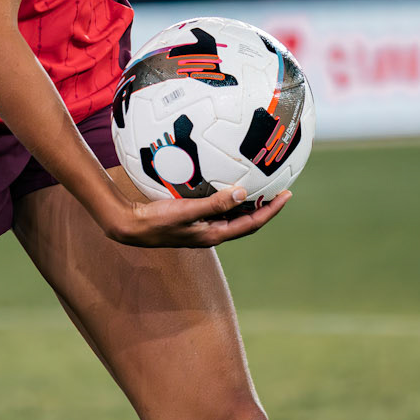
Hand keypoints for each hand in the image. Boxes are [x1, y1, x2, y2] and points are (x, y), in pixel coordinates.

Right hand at [105, 182, 291, 248]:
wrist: (132, 227)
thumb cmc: (157, 221)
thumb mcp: (186, 211)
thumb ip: (214, 203)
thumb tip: (243, 193)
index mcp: (215, 235)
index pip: (251, 223)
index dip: (271, 210)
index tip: (286, 196)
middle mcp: (212, 233)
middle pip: (247, 220)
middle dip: (266, 206)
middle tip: (280, 189)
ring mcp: (203, 227)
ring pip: (234, 215)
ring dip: (249, 203)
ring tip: (262, 186)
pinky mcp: (194, 219)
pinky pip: (220, 209)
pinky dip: (230, 199)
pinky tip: (229, 185)